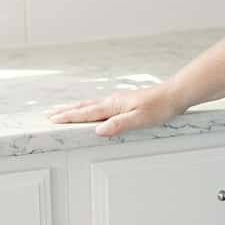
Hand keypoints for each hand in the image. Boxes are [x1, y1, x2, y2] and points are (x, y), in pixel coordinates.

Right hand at [44, 86, 187, 136]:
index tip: (51, 119)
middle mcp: (114, 101)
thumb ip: (118, 124)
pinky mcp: (127, 102)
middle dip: (66, 111)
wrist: (176, 94)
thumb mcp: (140, 119)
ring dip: (76, 108)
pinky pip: (102, 105)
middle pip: (85, 106)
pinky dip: (91, 108)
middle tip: (49, 114)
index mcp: (113, 105)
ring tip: (65, 110)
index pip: (86, 113)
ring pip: (92, 105)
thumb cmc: (160, 107)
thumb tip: (98, 130)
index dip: (68, 117)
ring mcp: (120, 101)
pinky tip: (94, 110)